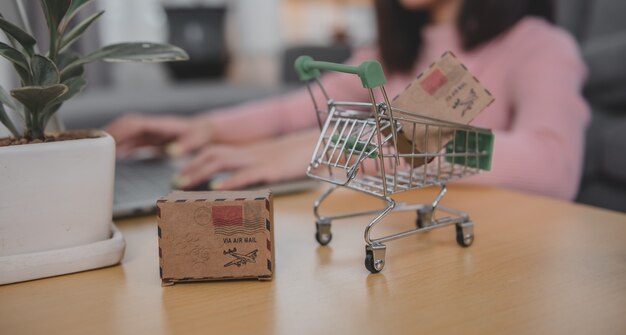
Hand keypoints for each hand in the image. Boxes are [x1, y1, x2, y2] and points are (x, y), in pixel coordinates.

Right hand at [105, 113, 213, 156]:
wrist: (205, 131)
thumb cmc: (201, 135)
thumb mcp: (197, 140)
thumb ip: (186, 145)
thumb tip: (172, 151)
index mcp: (160, 125)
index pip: (134, 124)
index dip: (120, 131)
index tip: (107, 139)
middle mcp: (152, 126)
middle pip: (125, 126)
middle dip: (110, 133)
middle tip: (94, 145)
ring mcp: (151, 132)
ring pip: (127, 133)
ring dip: (113, 140)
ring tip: (98, 152)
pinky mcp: (152, 140)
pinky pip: (133, 142)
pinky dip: (122, 147)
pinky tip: (114, 157)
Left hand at [173, 129, 318, 189]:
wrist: (327, 145)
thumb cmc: (304, 157)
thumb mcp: (277, 166)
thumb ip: (259, 172)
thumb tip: (243, 185)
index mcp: (252, 151)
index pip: (217, 151)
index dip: (196, 160)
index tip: (181, 174)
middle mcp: (252, 152)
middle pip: (213, 153)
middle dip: (190, 167)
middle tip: (174, 182)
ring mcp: (261, 159)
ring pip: (223, 160)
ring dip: (200, 172)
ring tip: (184, 185)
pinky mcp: (272, 168)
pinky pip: (246, 174)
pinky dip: (229, 182)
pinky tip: (216, 190)